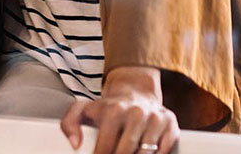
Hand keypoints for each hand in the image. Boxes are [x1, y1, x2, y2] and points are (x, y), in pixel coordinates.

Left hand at [60, 66, 178, 153]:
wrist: (136, 93)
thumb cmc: (107, 108)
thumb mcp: (83, 110)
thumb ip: (69, 124)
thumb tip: (75, 145)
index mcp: (113, 111)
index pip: (105, 149)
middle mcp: (136, 113)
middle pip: (125, 153)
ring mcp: (155, 118)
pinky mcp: (170, 124)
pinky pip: (164, 151)